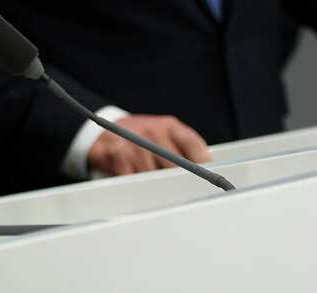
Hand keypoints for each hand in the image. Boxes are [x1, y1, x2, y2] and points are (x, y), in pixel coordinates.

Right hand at [86, 114, 208, 175]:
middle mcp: (152, 131)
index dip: (203, 164)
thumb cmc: (143, 138)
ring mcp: (134, 142)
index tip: (210, 180)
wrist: (106, 132)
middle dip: (178, 181)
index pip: (192, 144)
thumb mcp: (166, 136)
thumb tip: (208, 174)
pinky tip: (135, 178)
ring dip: (154, 185)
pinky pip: (134, 180)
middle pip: (175, 166)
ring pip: (154, 177)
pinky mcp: (117, 154)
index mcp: (170, 126)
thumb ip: (186, 150)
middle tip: (181, 191)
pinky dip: (136, 186)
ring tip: (151, 180)